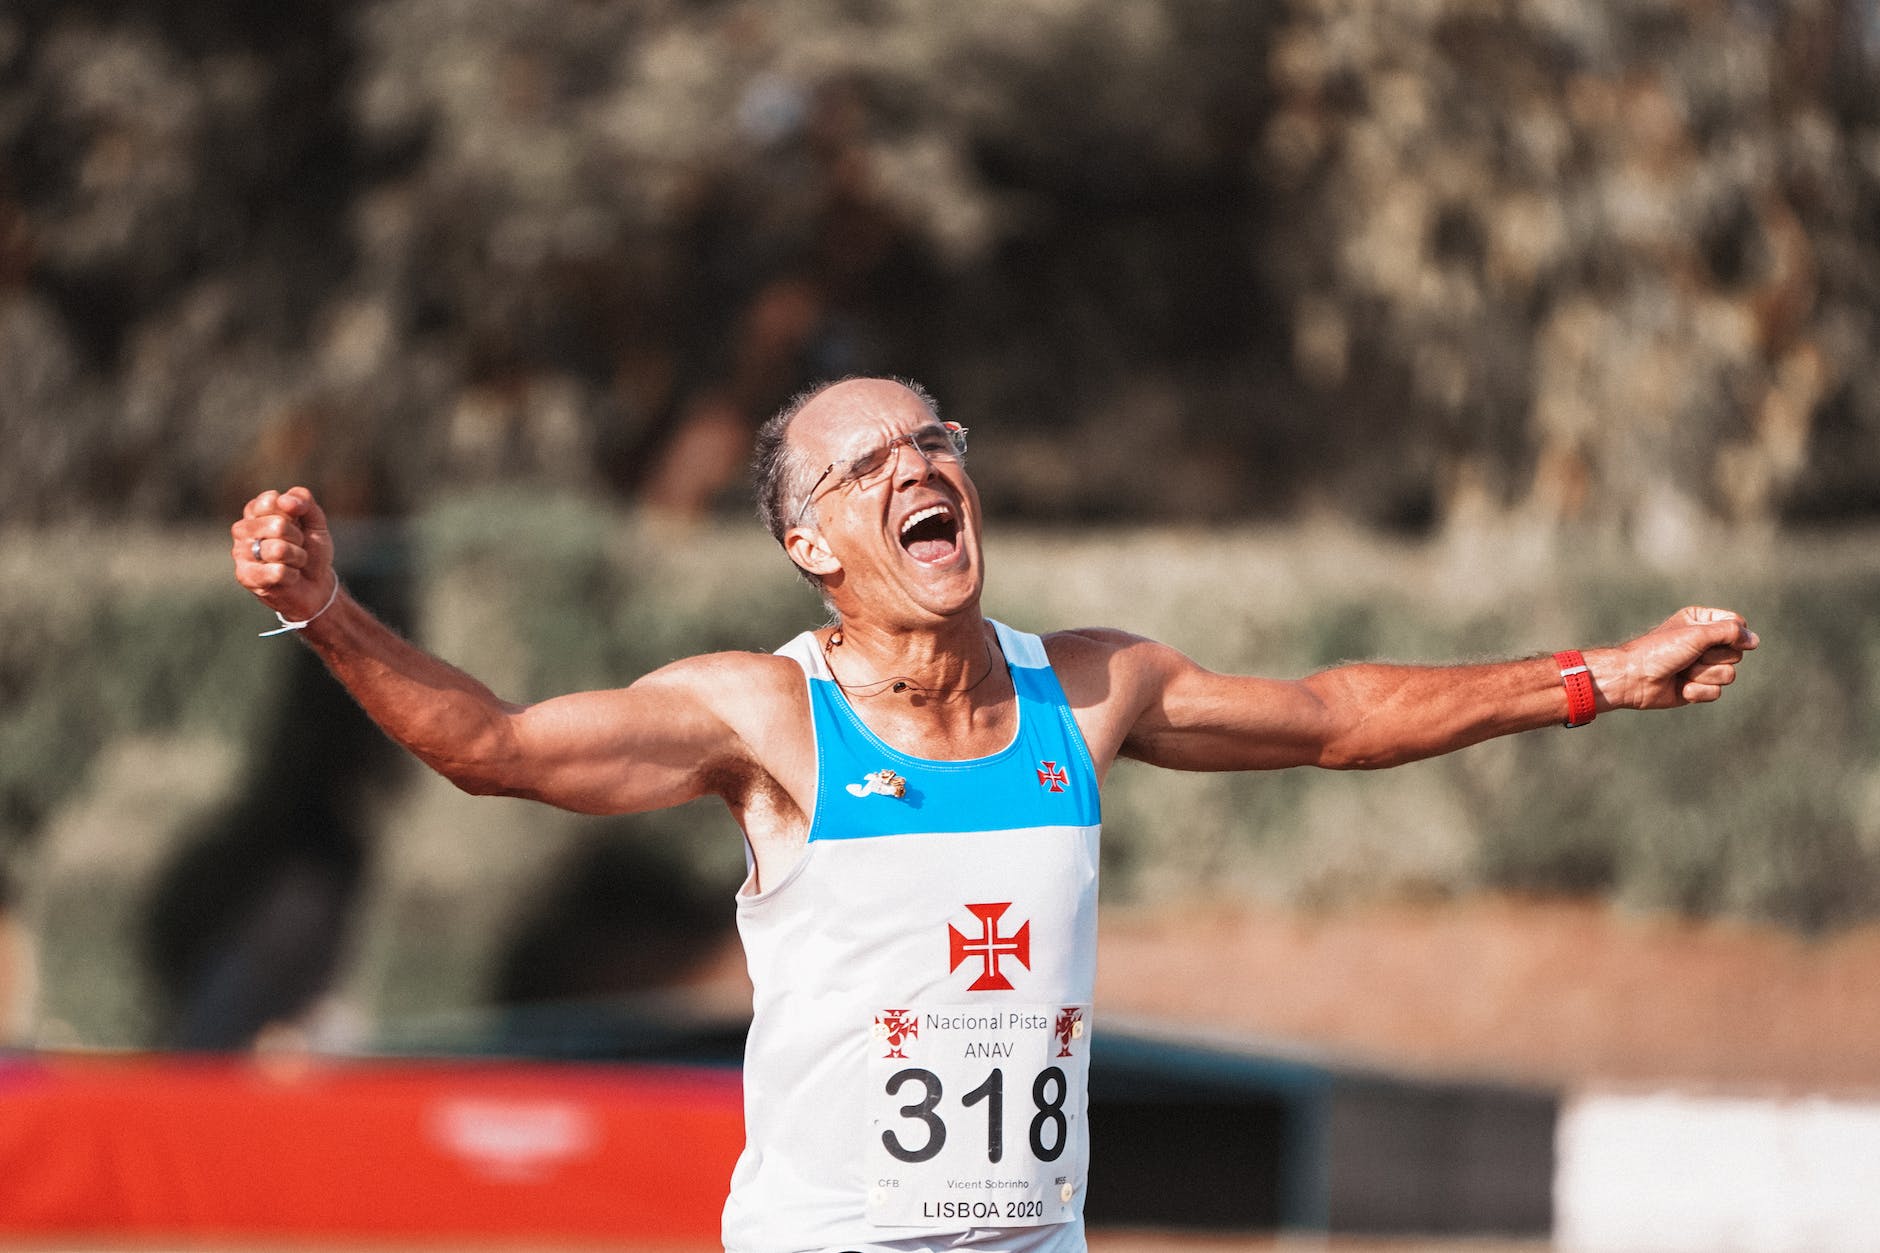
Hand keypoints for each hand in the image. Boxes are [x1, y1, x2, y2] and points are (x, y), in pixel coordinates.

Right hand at [232, 487, 336, 622]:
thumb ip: (304, 501)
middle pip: (278, 525)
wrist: (316, 584)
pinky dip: (292, 575)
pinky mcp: (245, 576)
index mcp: (256, 511)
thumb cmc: (311, 549)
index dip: (294, 514)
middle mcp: (242, 529)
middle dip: (297, 538)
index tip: (297, 524)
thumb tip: (284, 500)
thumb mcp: (315, 520)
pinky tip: (288, 577)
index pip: (271, 501)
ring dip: (297, 557)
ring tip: (293, 562)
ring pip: (278, 550)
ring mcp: (241, 553)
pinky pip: (278, 572)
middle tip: (297, 546)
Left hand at [1598, 606, 1759, 711]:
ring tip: (1682, 672)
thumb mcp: (1696, 634)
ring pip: (1728, 675)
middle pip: (1736, 653)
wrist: (1634, 679)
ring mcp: (1702, 666)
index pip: (1737, 625)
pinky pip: (1716, 692)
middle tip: (1688, 657)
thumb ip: (1729, 632)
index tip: (1708, 638)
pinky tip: (1680, 688)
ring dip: (1703, 675)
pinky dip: (1697, 691)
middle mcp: (1704, 642)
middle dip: (1712, 658)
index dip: (1731, 635)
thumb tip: (1755, 640)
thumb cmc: (1660, 651)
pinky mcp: (1698, 687)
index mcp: (1701, 621)